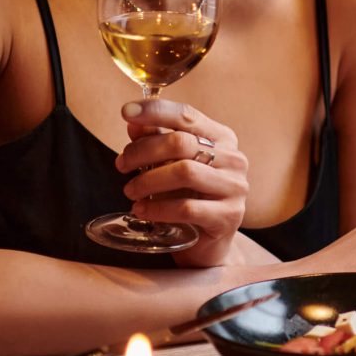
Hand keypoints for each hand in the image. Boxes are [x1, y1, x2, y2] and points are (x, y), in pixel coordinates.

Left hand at [116, 99, 248, 266]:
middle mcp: (233, 158)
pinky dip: (157, 208)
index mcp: (222, 138)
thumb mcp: (171, 166)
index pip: (187, 115)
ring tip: (130, 191)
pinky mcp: (228, 216)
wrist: (208, 244)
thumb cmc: (188, 198)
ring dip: (148, 180)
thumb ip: (155, 141)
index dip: (156, 111)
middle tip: (121, 164)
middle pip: (182, 143)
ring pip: (184, 172)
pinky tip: (141, 210)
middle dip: (143, 151)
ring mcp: (235, 187)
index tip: (126, 112)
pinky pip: (187, 208)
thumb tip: (132, 121)